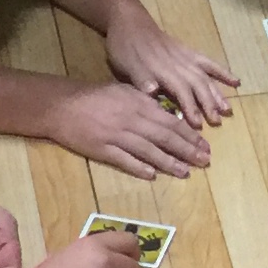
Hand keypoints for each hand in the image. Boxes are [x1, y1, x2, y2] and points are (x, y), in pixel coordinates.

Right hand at [50, 80, 212, 178]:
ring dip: (169, 162)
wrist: (63, 105)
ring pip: (148, 151)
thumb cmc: (95, 96)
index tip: (205, 146)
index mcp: (139, 104)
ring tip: (185, 172)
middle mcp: (131, 120)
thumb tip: (168, 115)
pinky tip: (153, 176)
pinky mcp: (102, 149)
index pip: (171, 121)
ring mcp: (116, 135)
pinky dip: (139, 168)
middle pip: (165, 137)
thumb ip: (146, 102)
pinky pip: (124, 160)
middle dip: (187, 150)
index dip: (190, 135)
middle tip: (204, 161)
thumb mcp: (124, 91)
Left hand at [106, 17, 239, 127]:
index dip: (190, 107)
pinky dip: (222, 72)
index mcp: (162, 69)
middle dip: (208, 104)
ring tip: (227, 110)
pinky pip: (208, 63)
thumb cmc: (124, 46)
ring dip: (217, 92)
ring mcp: (185, 57)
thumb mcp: (125, 63)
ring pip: (205, 76)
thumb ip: (140, 78)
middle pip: (197, 84)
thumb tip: (153, 92)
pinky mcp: (188, 52)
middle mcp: (178, 63)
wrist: (128, 20)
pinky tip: (236, 81)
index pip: (180, 90)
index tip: (197, 124)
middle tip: (217, 122)